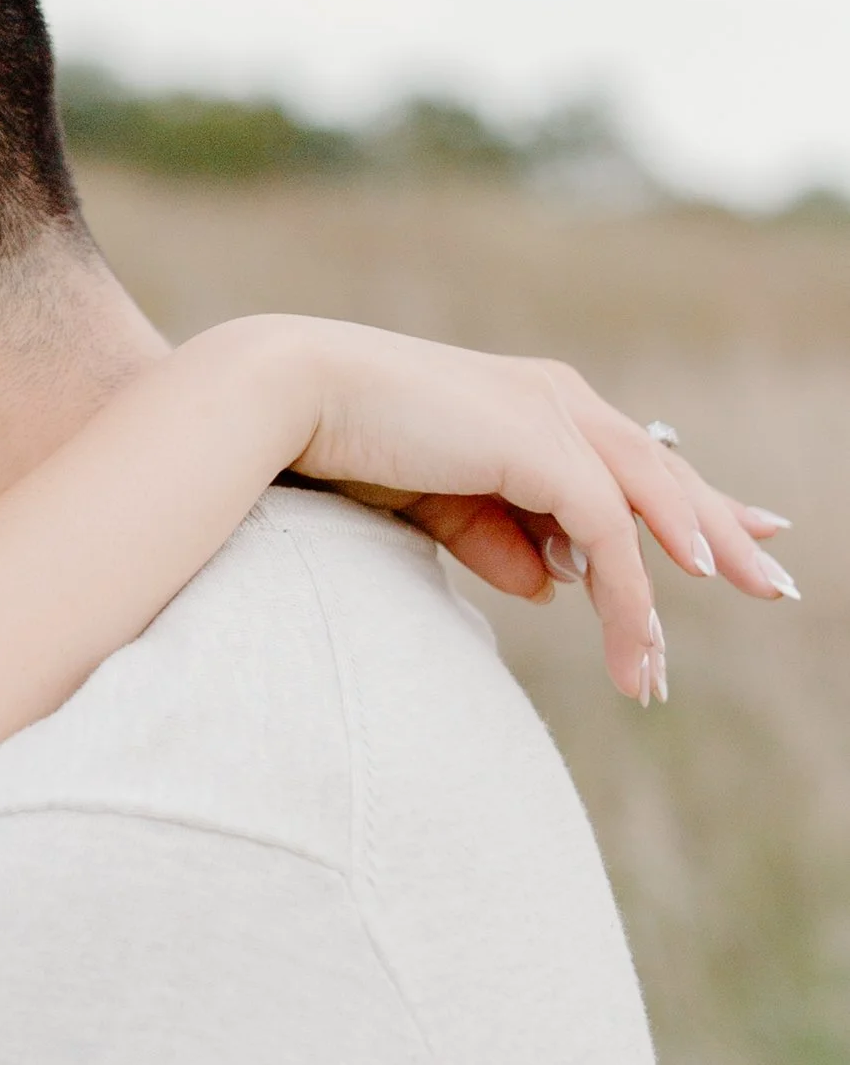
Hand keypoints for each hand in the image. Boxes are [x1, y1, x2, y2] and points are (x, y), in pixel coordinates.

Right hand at [268, 319, 795, 703]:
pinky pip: (606, 533)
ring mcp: (553, 415)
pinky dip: (628, 590)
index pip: (633, 456)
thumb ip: (495, 540)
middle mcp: (555, 399)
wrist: (291, 400)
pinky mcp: (541, 445)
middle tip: (772, 578)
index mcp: (531, 405)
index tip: (738, 536)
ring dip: (672, 581)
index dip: (689, 500)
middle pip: (661, 474)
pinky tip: (642, 635)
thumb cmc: (344, 445)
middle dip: (719, 531)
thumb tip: (554, 586)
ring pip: (648, 504)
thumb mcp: (433, 507)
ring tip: (662, 665)